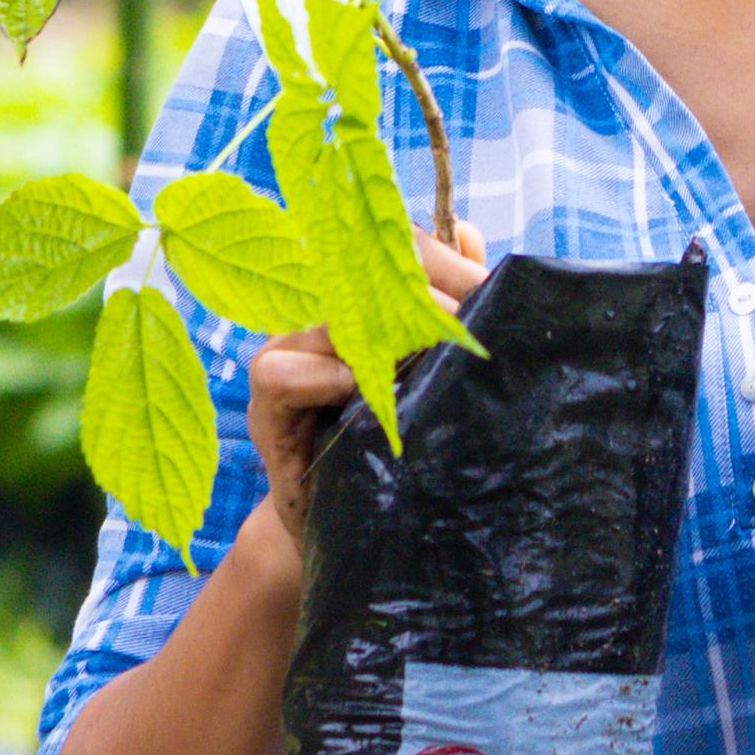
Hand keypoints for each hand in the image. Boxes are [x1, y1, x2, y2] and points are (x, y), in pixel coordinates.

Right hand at [240, 219, 488, 560]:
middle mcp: (314, 318)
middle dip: (419, 296)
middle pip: (356, 275)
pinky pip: (279, 373)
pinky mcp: (266, 411)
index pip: (387, 251)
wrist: (359, 524)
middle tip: (466, 322)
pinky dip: (322, 377)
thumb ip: (448, 303)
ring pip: (319, 319)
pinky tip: (359, 392)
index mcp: (355, 299)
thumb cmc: (401, 436)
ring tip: (422, 358)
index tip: (487, 290)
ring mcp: (284, 359)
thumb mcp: (431, 367)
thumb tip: (466, 230)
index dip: (438, 263)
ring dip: (376, 336)